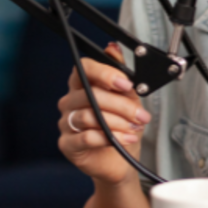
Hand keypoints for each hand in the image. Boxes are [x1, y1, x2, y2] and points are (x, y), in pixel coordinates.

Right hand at [57, 43, 151, 184]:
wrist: (121, 159)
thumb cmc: (122, 127)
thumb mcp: (129, 98)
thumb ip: (121, 74)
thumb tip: (113, 48)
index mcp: (83, 86)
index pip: (84, 69)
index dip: (105, 73)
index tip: (126, 84)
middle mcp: (71, 102)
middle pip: (91, 95)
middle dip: (122, 105)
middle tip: (140, 115)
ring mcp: (66, 123)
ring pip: (90, 116)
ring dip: (118, 122)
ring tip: (134, 128)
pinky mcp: (67, 144)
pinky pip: (86, 137)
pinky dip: (110, 137)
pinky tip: (124, 139)